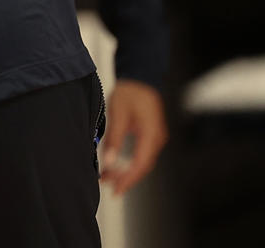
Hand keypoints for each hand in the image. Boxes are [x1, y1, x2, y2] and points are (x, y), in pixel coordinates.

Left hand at [99, 78, 167, 194]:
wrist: (141, 77)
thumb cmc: (131, 92)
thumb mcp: (119, 114)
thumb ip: (115, 139)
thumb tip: (110, 161)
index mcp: (151, 134)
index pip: (140, 164)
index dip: (128, 179)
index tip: (116, 188)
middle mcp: (156, 139)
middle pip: (142, 166)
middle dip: (126, 178)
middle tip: (109, 186)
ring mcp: (155, 137)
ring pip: (142, 161)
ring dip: (127, 170)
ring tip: (108, 177)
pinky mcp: (150, 135)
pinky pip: (141, 153)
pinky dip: (129, 161)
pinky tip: (117, 164)